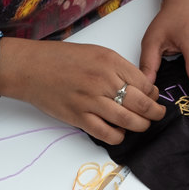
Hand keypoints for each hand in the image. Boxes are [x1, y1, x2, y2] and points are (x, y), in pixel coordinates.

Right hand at [0, 39, 164, 144]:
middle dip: (154, 113)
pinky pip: (107, 134)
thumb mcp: (95, 52)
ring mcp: (91, 101)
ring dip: (140, 126)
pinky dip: (118, 136)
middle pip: (141, 104)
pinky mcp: (79, 117)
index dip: (153, 94)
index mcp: (110, 61)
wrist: (31, 68)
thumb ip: (118, 68)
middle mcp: (103, 81)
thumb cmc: (61, 59)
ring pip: (128, 121)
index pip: (144, 83)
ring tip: (142, 125)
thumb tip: (140, 87)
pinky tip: (119, 132)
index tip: (154, 98)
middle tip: (157, 115)